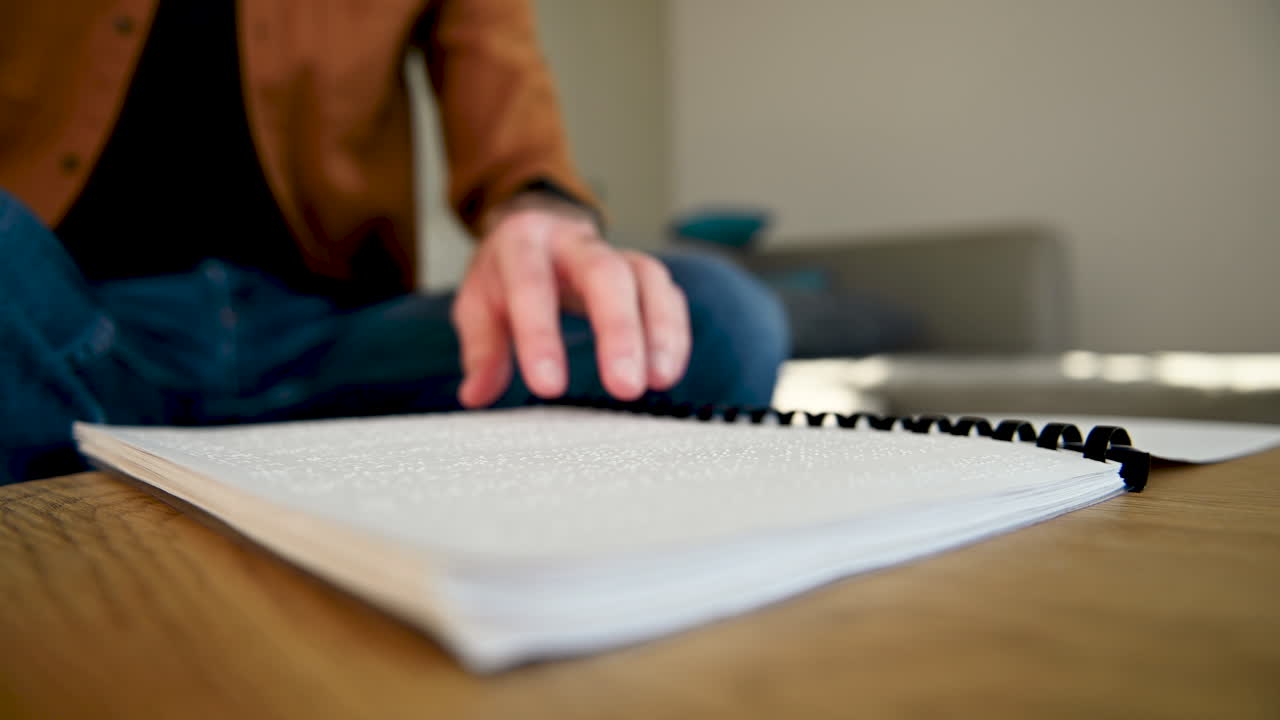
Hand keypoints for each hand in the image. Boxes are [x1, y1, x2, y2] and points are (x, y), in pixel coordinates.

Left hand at [452, 193, 690, 407]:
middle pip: (604, 275)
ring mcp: (615, 252)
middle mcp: (574, 242)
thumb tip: (477, 394)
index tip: (549, 388)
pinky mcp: (642, 270)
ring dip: (658, 331)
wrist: (536, 227)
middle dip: (618, 332)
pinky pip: (667, 293)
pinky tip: (667, 371)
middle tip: (623, 387)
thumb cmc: (506, 273)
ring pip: (646, 278)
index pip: (531, 285)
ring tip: (658, 381)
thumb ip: (481, 347)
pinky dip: (673, 332)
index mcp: (524, 242)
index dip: (540, 336)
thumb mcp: (477, 302)